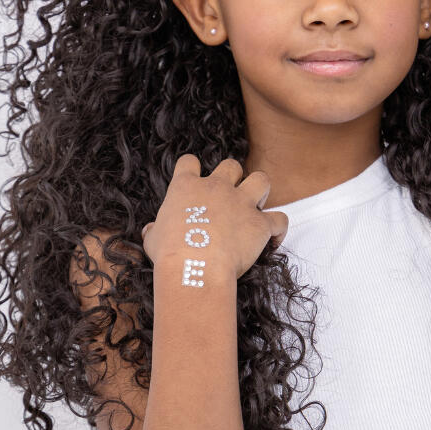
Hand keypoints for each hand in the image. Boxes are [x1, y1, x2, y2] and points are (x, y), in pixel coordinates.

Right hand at [141, 155, 288, 282]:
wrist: (195, 266)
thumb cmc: (168, 255)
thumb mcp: (153, 239)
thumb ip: (154, 230)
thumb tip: (150, 231)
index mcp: (187, 187)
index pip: (189, 163)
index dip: (192, 169)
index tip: (194, 181)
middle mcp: (216, 188)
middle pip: (231, 165)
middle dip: (233, 178)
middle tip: (230, 198)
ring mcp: (241, 203)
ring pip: (261, 180)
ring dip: (261, 191)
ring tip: (256, 207)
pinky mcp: (260, 224)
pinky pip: (280, 219)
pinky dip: (279, 229)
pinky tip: (273, 240)